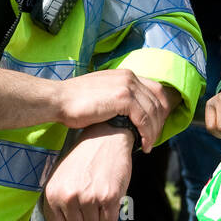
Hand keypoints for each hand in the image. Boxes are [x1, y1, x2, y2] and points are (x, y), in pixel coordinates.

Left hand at [41, 123, 134, 220]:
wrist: (105, 137)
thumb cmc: (84, 156)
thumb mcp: (60, 175)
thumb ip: (58, 199)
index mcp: (53, 192)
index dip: (68, 218)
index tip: (74, 207)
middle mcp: (68, 197)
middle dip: (85, 213)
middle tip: (90, 191)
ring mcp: (89, 198)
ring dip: (99, 211)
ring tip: (99, 189)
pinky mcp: (108, 198)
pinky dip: (111, 212)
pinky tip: (109, 194)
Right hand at [54, 68, 168, 152]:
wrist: (59, 100)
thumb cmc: (76, 101)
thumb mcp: (103, 93)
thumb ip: (118, 98)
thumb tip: (129, 114)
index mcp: (126, 75)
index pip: (156, 90)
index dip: (161, 109)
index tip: (157, 125)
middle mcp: (130, 77)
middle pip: (157, 101)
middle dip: (159, 123)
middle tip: (154, 139)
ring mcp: (127, 86)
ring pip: (153, 112)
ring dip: (154, 132)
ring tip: (148, 145)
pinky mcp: (123, 98)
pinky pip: (144, 119)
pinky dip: (146, 134)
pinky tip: (143, 145)